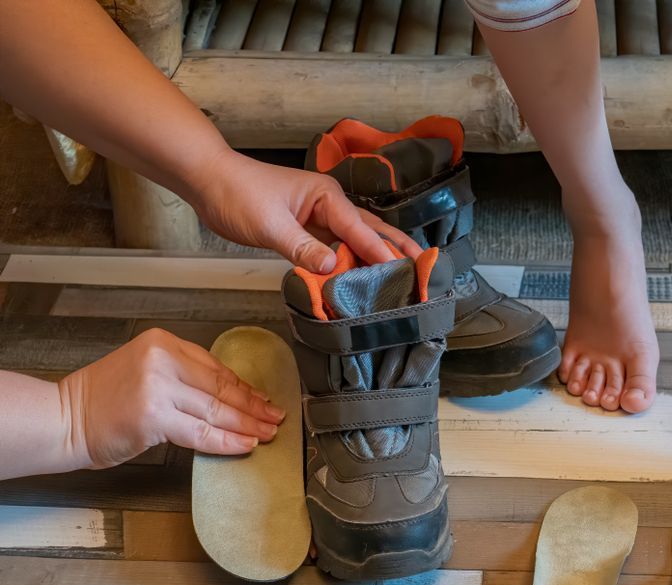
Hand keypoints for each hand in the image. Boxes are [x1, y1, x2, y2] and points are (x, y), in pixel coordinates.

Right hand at [59, 328, 285, 468]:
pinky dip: (228, 440)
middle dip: (254, 406)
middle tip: (276, 417)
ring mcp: (158, 387)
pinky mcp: (154, 417)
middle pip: (222, 387)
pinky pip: (202, 432)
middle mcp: (162, 360)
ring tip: (268, 433)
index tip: (263, 399)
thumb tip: (231, 396)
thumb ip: (183, 377)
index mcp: (163, 343)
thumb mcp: (145, 371)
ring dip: (248, 424)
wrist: (64, 419)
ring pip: (217, 410)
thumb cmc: (102, 400)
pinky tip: (247, 444)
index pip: (216, 367)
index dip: (245, 387)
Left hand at [187, 149, 421, 271]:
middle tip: (425, 266)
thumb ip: (302, 247)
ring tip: (405, 274)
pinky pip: (336, 248)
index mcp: (326, 197)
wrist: (209, 180)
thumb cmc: (238, 194)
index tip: (405, 269)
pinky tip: (361, 278)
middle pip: (370, 230)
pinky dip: (351, 263)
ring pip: (356, 240)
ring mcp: (319, 217)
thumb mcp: (270, 224)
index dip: (382, 251)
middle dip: (397, 248)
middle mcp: (330, 205)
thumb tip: (332, 267)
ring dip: (377, 257)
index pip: (360, 229)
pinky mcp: (307, 230)